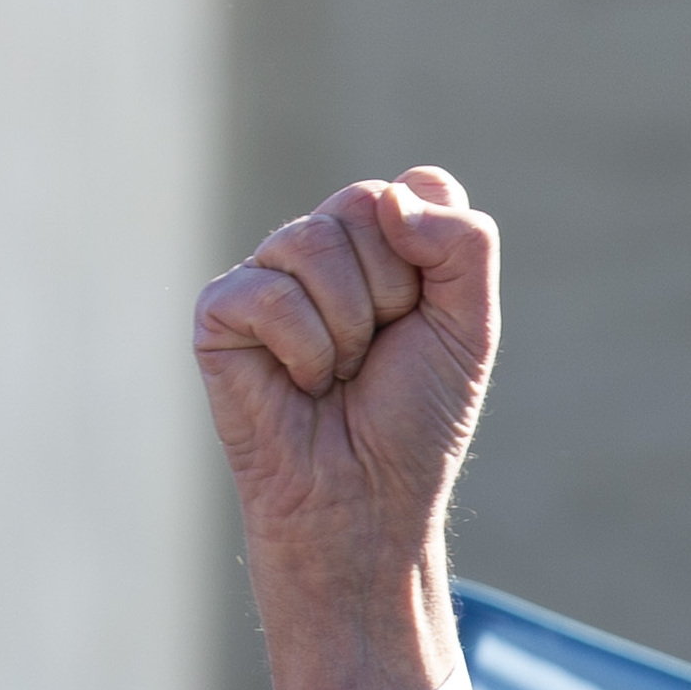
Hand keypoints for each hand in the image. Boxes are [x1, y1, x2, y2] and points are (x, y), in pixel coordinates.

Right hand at [193, 169, 498, 689]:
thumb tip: (393, 197)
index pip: (415, 189)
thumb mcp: (470, 330)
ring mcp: (266, 275)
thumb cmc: (414, 422)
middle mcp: (320, 248)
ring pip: (314, 242)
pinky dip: (304, 352)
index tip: (426, 320)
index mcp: (381, 243)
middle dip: (392, 294)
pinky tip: (299, 386)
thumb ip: (465, 246)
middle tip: (377, 356)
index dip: (433, 257)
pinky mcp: (219, 312)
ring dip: (349, 328)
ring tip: (338, 375)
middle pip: (364, 204)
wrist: (368, 500)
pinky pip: (269, 294)